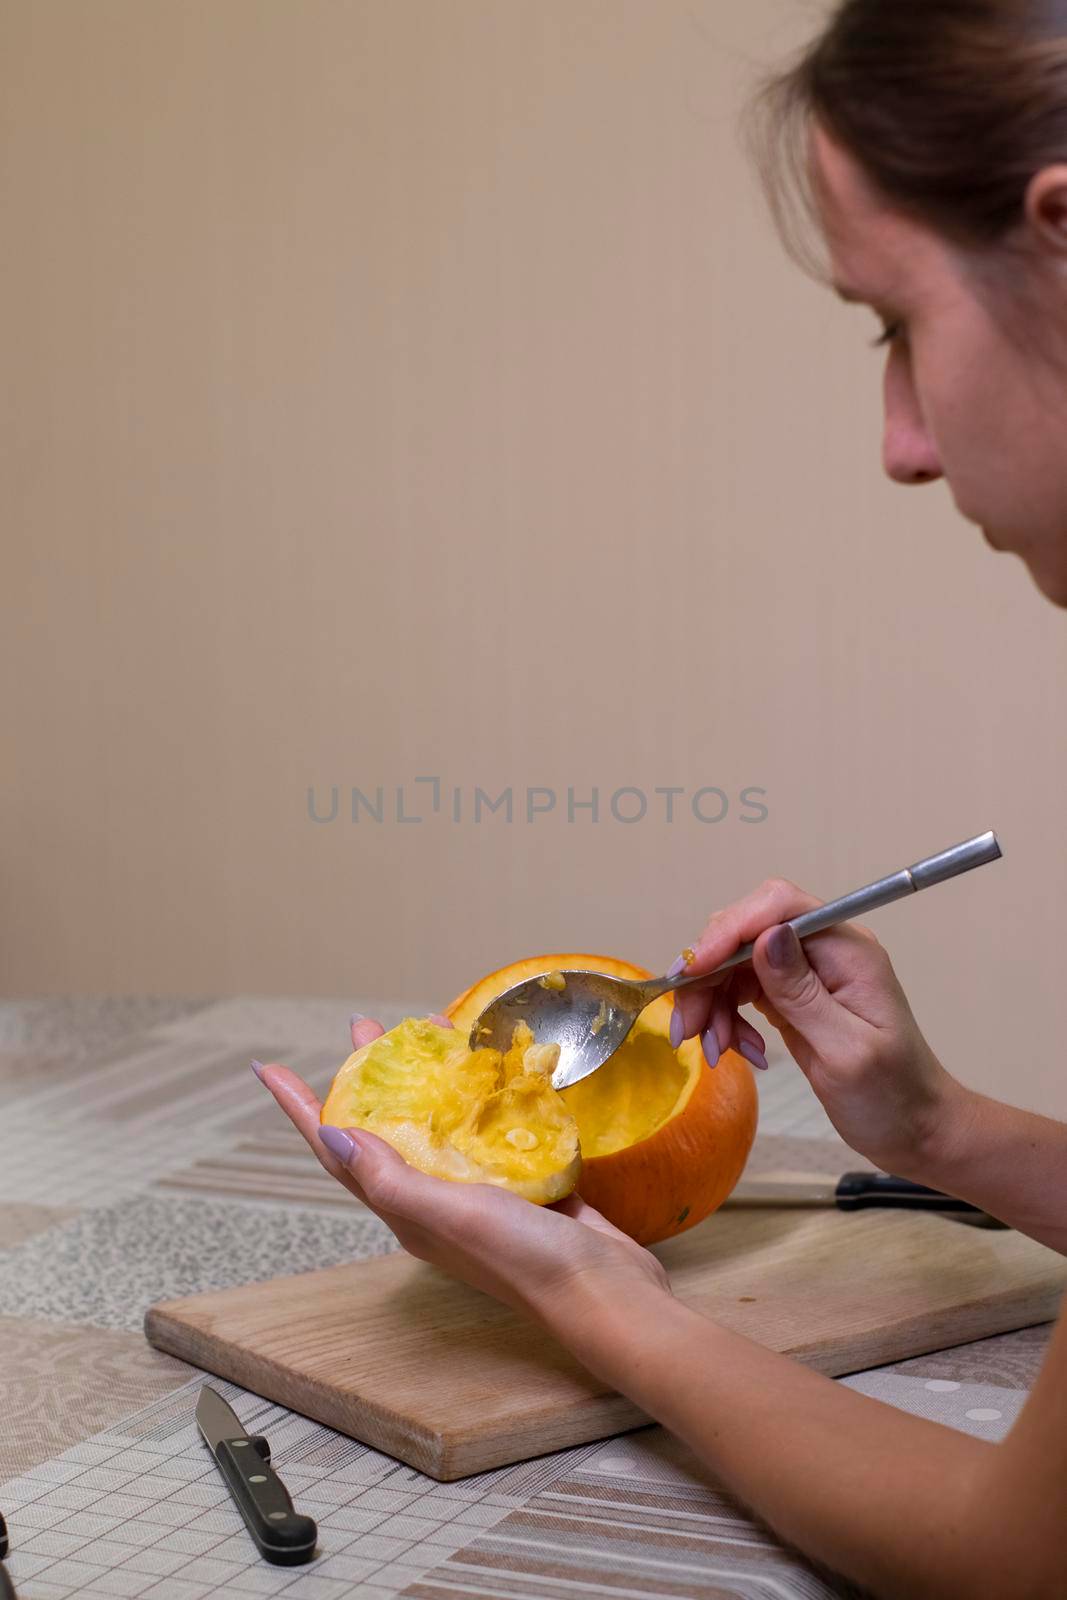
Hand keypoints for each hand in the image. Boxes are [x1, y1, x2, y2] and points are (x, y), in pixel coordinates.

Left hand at [252, 1014, 671, 1331]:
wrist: (604, 1294)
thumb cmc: (522, 1260)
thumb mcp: (448, 1215)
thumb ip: (391, 1179)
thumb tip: (332, 1135)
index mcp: (405, 1210)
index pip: (338, 1152)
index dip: (302, 1109)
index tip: (268, 1067)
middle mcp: (434, 1200)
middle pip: (386, 1128)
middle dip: (370, 1078)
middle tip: (368, 1026)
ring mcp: (479, 1192)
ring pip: (438, 1124)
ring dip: (428, 1080)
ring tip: (428, 1033)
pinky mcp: (522, 1183)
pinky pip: (489, 1128)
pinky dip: (482, 1094)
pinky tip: (493, 1068)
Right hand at [673, 878, 967, 1174]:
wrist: (914, 1130)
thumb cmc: (893, 1097)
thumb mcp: (847, 1051)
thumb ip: (802, 992)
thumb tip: (766, 936)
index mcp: (846, 949)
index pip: (777, 907)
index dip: (729, 930)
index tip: (693, 972)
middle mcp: (823, 950)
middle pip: (745, 934)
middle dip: (708, 977)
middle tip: (688, 1029)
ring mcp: (806, 973)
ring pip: (735, 964)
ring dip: (712, 1003)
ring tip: (716, 1051)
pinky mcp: (791, 997)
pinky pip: (741, 991)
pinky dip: (727, 1018)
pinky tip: (737, 1050)